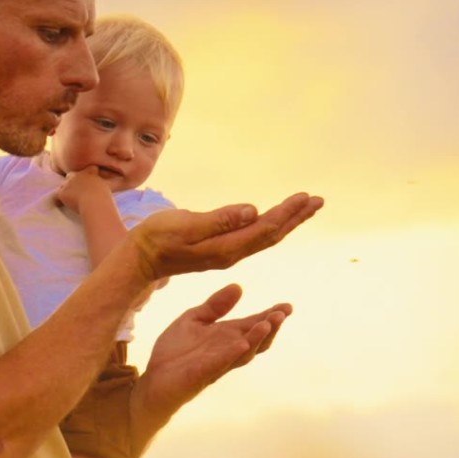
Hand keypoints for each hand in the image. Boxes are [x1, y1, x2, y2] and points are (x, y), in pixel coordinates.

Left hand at [53, 166, 109, 212]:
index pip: (87, 170)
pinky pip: (58, 197)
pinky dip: (59, 201)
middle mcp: (78, 174)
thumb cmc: (105, 198)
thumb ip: (114, 185)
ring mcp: (68, 183)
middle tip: (75, 192)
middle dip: (72, 182)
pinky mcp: (62, 192)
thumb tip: (129, 186)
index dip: (86, 176)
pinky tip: (61, 205)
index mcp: (90, 172)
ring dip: (66, 191)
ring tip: (69, 200)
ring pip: (64, 186)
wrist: (94, 202)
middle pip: (71, 176)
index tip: (87, 182)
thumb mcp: (112, 188)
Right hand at [126, 192, 323, 280]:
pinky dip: (269, 225)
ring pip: (264, 237)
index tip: (307, 197)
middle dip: (295, 217)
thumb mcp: (186, 225)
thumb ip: (219, 220)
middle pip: (271, 235)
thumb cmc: (157, 238)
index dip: (288, 212)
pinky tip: (275, 219)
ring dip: (286, 221)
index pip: (265, 228)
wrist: (140, 259)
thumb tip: (253, 211)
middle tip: (318, 200)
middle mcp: (231, 254)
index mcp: (226, 248)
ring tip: (305, 206)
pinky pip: (252, 237)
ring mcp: (226, 253)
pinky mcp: (220, 250)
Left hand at [130, 284, 291, 457]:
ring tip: (267, 324)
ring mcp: (216, 364)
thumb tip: (239, 286)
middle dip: (270, 327)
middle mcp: (226, 351)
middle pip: (255, 341)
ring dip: (256, 339)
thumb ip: (214, 306)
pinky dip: (231, 354)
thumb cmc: (174, 353)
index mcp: (225, 337)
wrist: (153, 380)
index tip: (287, 306)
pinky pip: (219, 364)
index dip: (270, 316)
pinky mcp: (200, 375)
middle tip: (282, 313)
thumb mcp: (193, 320)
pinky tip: (242, 344)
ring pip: (243, 353)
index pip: (252, 325)